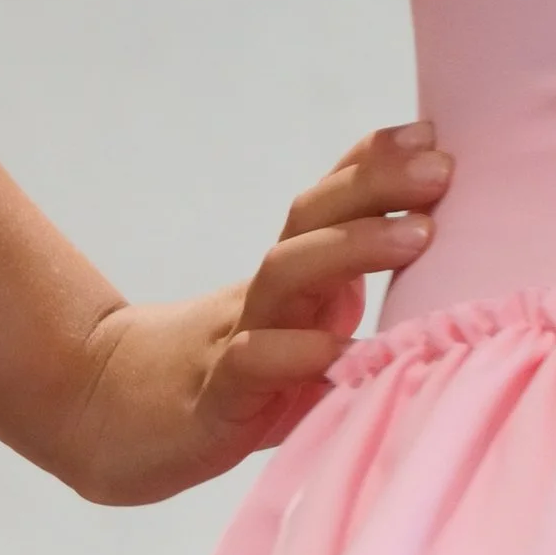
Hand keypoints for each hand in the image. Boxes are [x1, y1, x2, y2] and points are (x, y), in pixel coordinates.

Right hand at [55, 124, 451, 504]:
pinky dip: (292, 353)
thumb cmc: (236, 375)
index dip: (375, 164)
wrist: (116, 418)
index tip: (432, 136)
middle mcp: (268, 295)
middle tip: (439, 169)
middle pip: (310, 219)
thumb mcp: (302, 327)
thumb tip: (435, 259)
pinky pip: (250, 364)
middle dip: (376, 185)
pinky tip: (337, 350)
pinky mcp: (214, 397)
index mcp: (295, 276)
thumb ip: (349, 292)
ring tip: (416, 238)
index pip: (329, 202)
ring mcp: (235, 337)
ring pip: (284, 276)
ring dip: (351, 247)